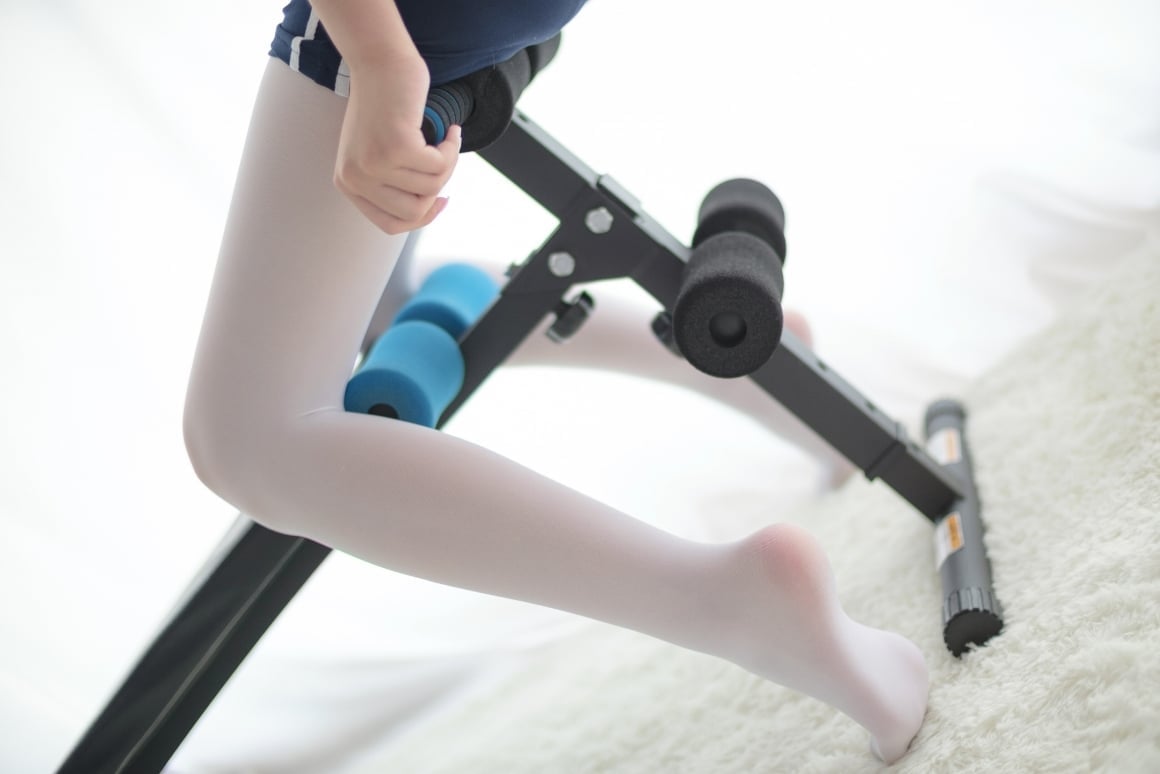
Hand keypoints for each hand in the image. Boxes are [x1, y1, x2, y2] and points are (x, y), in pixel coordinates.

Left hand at [333, 55, 461, 233]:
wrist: (380, 61)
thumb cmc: (385, 104)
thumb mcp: (379, 151)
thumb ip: (392, 184)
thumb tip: (428, 209)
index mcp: (348, 183)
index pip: (390, 225)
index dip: (422, 217)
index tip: (441, 199)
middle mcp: (355, 177)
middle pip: (413, 214)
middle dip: (437, 190)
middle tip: (443, 160)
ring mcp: (374, 164)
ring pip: (431, 188)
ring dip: (447, 164)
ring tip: (445, 139)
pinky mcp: (396, 147)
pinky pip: (440, 166)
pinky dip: (451, 148)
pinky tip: (450, 130)